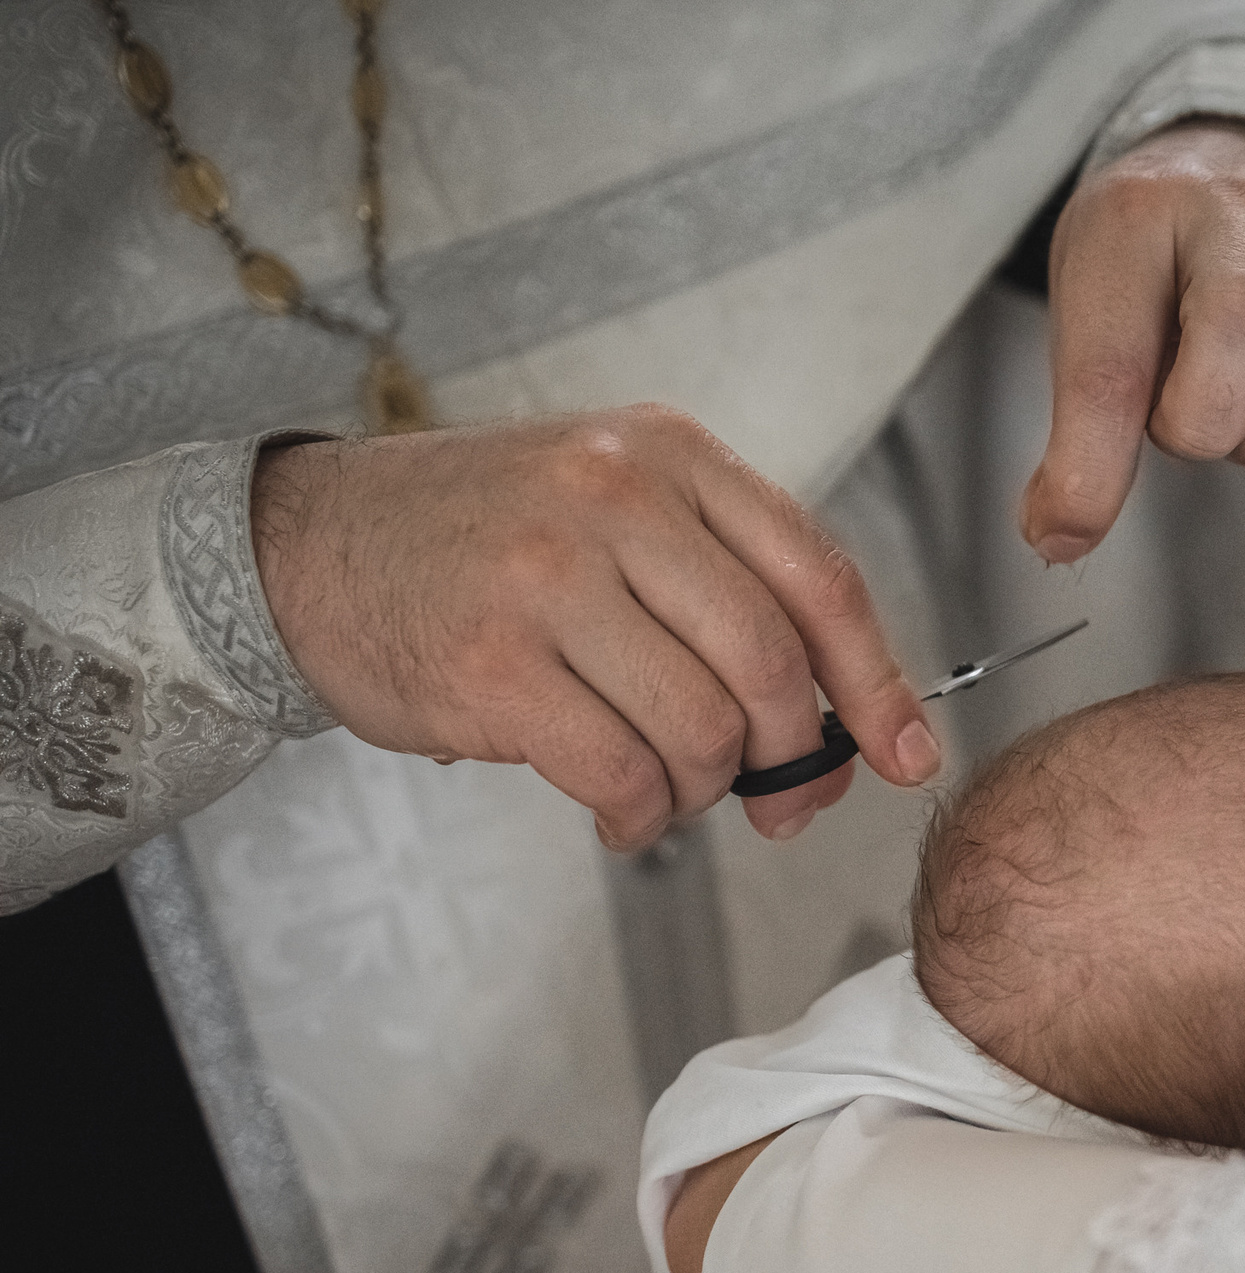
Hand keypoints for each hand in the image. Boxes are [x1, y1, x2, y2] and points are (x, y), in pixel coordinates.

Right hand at [251, 406, 940, 851]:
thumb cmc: (488, 542)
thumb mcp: (618, 510)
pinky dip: (641, 816)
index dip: (877, 680)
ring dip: (705, 789)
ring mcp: (549, 579)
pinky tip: (621, 811)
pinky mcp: (493, 665)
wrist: (309, 545)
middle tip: (775, 795)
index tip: (907, 753)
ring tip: (670, 788)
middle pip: (770, 663)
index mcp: (669, 455)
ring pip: (702, 728)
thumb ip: (731, 595)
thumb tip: (848, 735)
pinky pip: (621, 773)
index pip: (819, 576)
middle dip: (792, 753)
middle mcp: (615, 500)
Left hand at [1020, 117, 1244, 560]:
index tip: (1069, 524)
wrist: (1230, 173)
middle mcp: (1242, 210)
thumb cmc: (1148, 270)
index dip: (1094, 458)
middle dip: (1208, 422)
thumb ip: (1078, 431)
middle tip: (1186, 423)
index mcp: (1136, 217)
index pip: (1115, 352)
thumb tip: (1057, 541)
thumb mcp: (1086, 318)